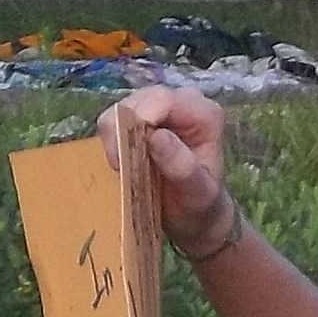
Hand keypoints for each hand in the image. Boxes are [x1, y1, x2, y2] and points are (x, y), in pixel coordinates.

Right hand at [102, 84, 233, 255]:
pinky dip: (112, 141)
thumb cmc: (200, 205)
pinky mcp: (142, 117)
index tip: (129, 159)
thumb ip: (182, 166)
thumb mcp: (197, 194)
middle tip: (125, 168)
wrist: (194, 216)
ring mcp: (161, 107)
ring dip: (115, 139)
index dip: (137, 123)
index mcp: (204, 113)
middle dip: (123, 133)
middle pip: (136, 101)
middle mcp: (184, 102)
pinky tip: (124, 162)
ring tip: (126, 168)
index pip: (161, 100)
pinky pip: (114, 119)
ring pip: (121, 109)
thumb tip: (157, 136)